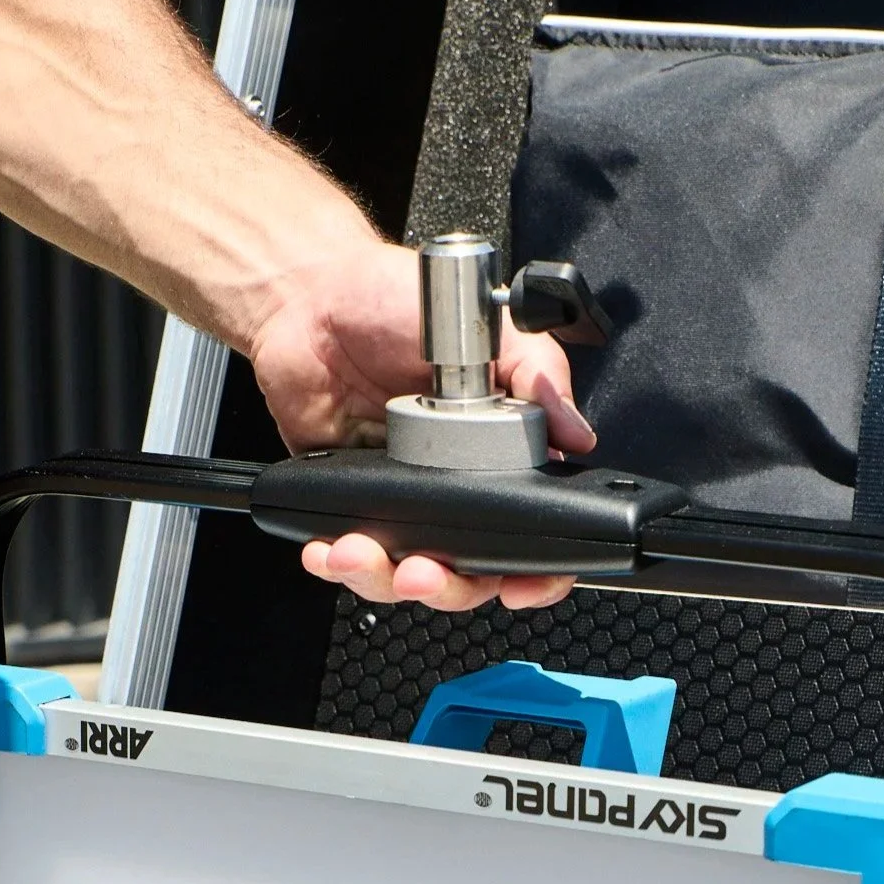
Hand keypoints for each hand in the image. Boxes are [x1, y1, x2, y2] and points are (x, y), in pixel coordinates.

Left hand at [246, 238, 595, 611]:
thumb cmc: (392, 301)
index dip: (536, 575)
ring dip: (384, 580)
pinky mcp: (349, 504)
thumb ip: (539, 372)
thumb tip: (576, 431)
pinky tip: (328, 549)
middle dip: (449, 587)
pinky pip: (348, 557)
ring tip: (363, 553)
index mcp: (500, 457)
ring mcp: (403, 503)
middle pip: (470, 575)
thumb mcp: (487, 323)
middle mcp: (455, 489)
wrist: (307, 296)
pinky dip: (337, 563)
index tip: (521, 585)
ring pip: (405, 578)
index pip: (534, 536)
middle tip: (427, 571)